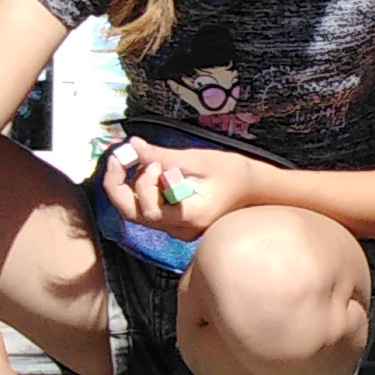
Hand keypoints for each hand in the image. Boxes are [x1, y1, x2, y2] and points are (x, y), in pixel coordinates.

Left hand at [100, 137, 263, 238]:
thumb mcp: (199, 160)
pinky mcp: (175, 223)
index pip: (147, 209)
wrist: (256, 190)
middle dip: (117, 185)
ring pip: (137, 213)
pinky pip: (148, 210)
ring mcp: (177, 229)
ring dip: (128, 186)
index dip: (138, 182)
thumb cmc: (234, 173)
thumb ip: (163, 156)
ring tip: (133, 159)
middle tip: (117, 157)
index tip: (147, 159)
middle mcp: (180, 229)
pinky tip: (145, 170)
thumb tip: (132, 145)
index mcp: (189, 216)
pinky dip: (140, 189)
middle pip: (134, 214)